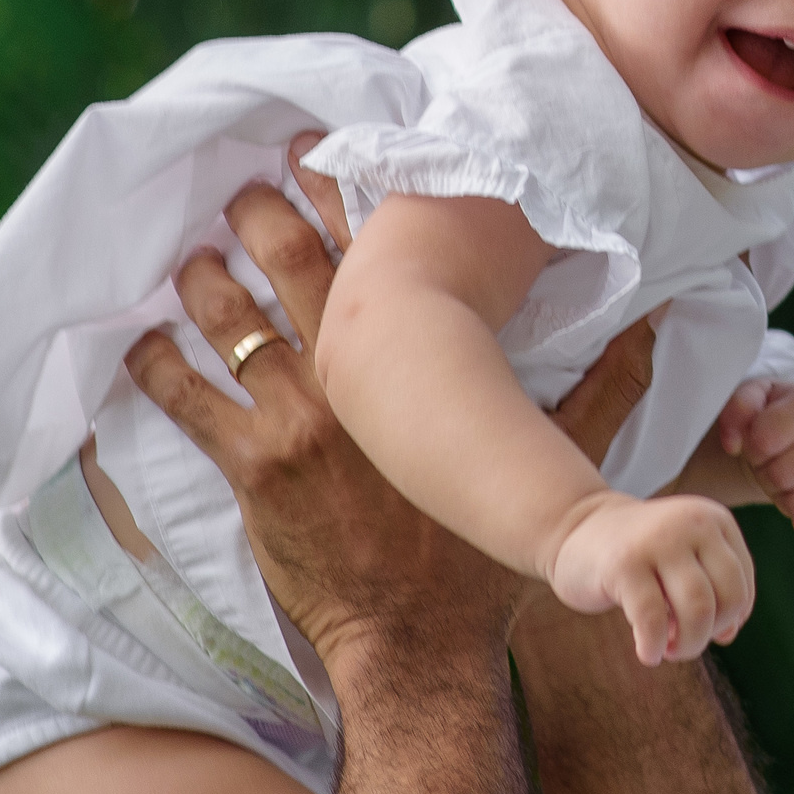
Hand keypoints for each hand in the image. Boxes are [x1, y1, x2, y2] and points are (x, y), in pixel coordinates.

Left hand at [125, 138, 660, 679]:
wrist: (419, 641)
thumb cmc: (483, 558)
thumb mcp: (561, 462)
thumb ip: (609, 390)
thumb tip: (654, 327)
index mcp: (422, 365)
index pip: (377, 251)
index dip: (343, 195)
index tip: (316, 152)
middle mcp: (355, 379)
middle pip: (293, 266)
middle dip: (263, 216)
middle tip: (243, 186)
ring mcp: (297, 422)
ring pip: (234, 324)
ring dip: (207, 280)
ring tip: (192, 254)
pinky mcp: (253, 471)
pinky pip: (189, 404)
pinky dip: (157, 367)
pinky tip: (139, 342)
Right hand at [547, 491, 753, 664]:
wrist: (576, 528)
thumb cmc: (640, 556)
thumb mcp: (685, 563)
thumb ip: (714, 592)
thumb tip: (728, 634)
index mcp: (714, 520)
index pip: (742, 585)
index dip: (727, 619)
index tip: (703, 628)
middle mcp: (692, 523)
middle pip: (728, 597)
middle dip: (710, 633)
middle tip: (683, 643)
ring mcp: (658, 540)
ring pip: (698, 609)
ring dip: (687, 644)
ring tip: (667, 649)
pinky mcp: (623, 564)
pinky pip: (652, 619)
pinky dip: (653, 647)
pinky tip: (647, 654)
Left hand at [715, 381, 793, 543]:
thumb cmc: (777, 420)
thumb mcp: (753, 401)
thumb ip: (735, 409)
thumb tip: (732, 443)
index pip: (763, 441)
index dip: (752, 448)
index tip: (761, 441)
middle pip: (781, 477)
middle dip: (767, 475)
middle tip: (774, 464)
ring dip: (783, 500)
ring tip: (789, 481)